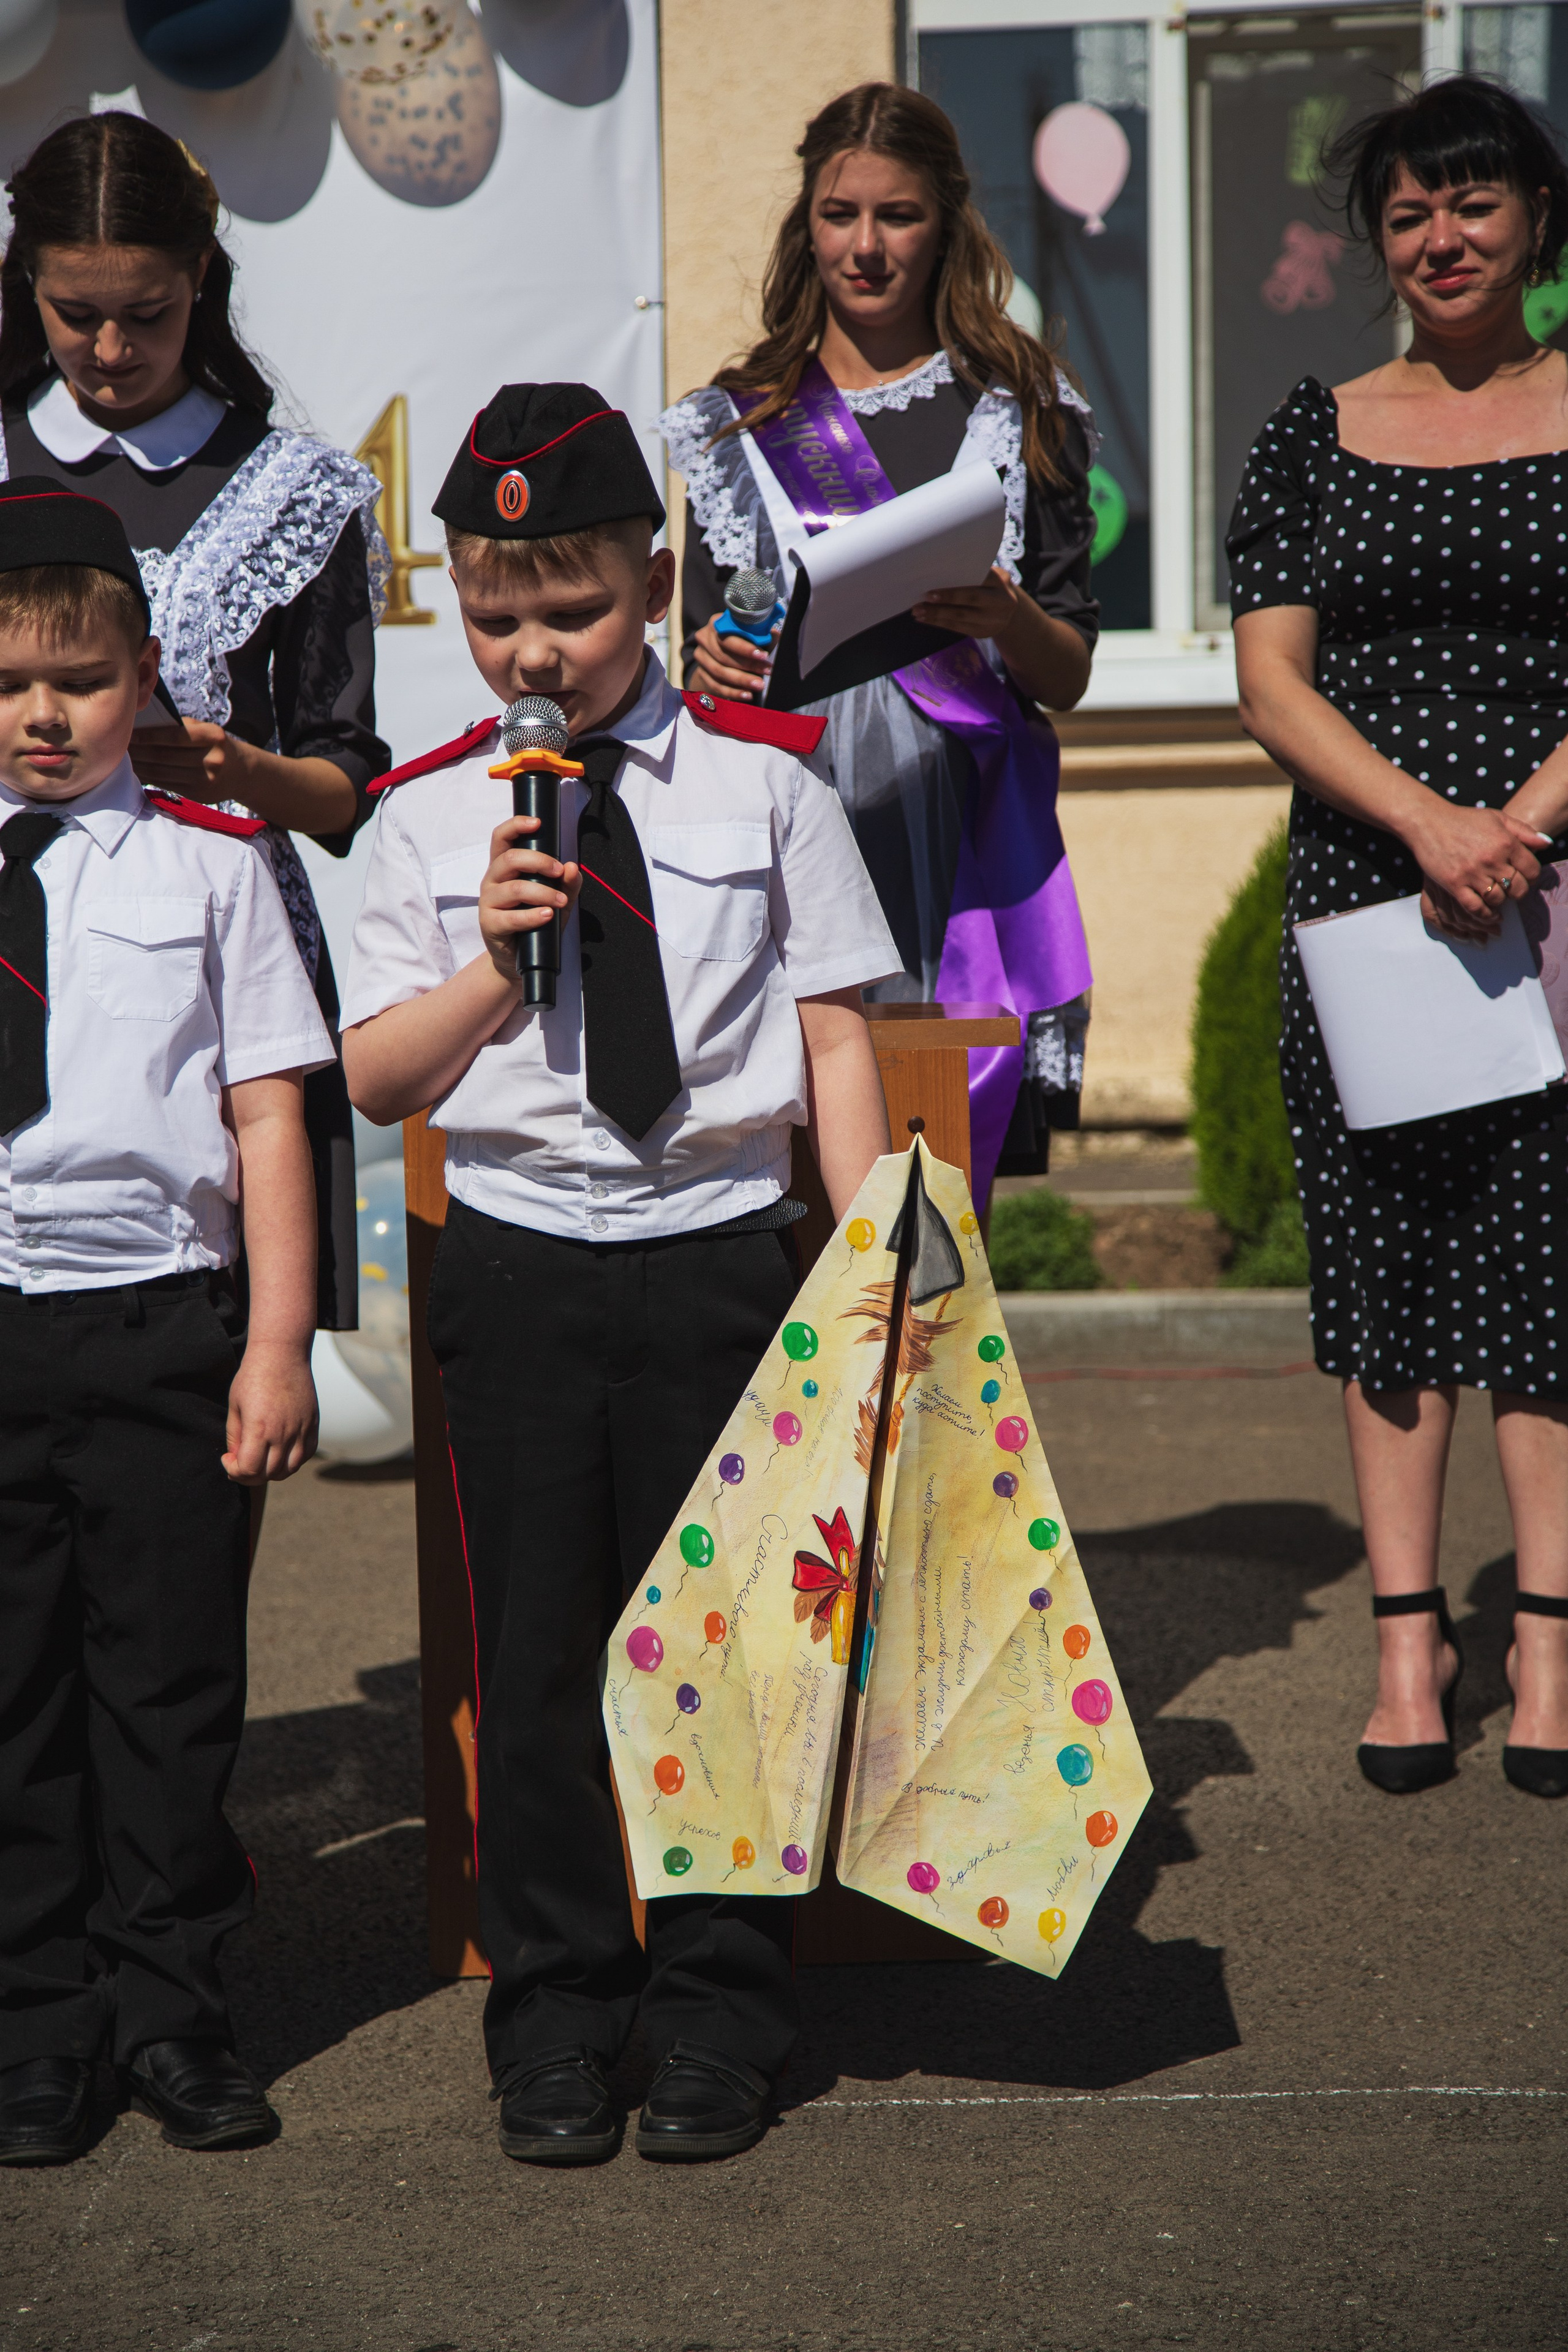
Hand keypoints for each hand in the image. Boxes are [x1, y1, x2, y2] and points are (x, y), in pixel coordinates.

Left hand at [130, 719, 254, 805]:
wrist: (241, 772)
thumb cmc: (213, 744)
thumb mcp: (204, 729)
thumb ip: (178, 727)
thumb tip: (140, 728)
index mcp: (213, 736)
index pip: (173, 735)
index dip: (148, 735)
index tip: (128, 733)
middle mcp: (212, 759)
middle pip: (165, 756)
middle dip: (138, 751)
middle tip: (118, 746)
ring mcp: (207, 780)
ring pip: (162, 772)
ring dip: (139, 765)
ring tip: (123, 759)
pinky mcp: (199, 795)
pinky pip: (166, 785)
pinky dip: (148, 778)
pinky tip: (136, 771)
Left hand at [224, 1339, 317, 1482]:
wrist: (281, 1354)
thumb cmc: (253, 1376)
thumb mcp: (235, 1406)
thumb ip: (235, 1436)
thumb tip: (237, 1457)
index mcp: (259, 1428)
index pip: (248, 1469)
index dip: (234, 1471)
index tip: (228, 1459)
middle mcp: (283, 1433)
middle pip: (268, 1473)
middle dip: (250, 1474)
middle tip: (241, 1463)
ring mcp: (301, 1429)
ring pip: (289, 1469)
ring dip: (272, 1471)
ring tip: (261, 1459)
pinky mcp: (312, 1424)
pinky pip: (306, 1455)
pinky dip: (292, 1461)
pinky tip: (280, 1452)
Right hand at [478, 812, 580, 982]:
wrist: (518, 959)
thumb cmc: (536, 922)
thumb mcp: (557, 900)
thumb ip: (567, 884)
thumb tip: (573, 867)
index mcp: (504, 867)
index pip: (502, 837)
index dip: (516, 826)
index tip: (537, 823)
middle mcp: (492, 880)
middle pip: (510, 858)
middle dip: (539, 861)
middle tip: (559, 871)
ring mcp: (488, 902)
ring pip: (514, 888)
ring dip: (543, 892)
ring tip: (560, 901)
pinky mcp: (490, 924)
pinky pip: (511, 917)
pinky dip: (533, 916)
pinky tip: (547, 915)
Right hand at [688, 615, 773, 703]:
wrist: (724, 657)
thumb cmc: (743, 643)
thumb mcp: (752, 637)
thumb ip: (763, 636)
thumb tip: (775, 632)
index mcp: (716, 623)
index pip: (728, 635)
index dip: (745, 647)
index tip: (764, 655)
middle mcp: (704, 638)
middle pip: (723, 654)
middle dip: (748, 665)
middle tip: (767, 671)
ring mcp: (700, 657)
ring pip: (719, 671)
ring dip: (742, 680)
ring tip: (759, 685)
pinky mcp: (701, 674)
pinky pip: (716, 686)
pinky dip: (733, 692)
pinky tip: (747, 695)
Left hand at [912, 565, 1020, 641]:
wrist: (1009, 612)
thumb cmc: (991, 587)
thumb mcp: (990, 576)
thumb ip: (974, 572)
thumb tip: (940, 569)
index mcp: (1000, 582)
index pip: (980, 578)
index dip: (962, 578)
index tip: (938, 577)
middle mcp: (1001, 602)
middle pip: (970, 599)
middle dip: (946, 598)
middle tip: (925, 597)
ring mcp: (992, 620)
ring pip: (961, 617)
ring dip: (936, 614)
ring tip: (918, 611)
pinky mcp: (982, 633)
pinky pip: (957, 629)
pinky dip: (939, 623)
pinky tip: (925, 619)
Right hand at [1404, 799, 1548, 935]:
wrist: (1428, 822)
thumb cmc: (1464, 820)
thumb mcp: (1497, 818)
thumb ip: (1524, 831)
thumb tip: (1546, 844)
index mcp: (1506, 842)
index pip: (1532, 870)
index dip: (1532, 877)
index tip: (1525, 878)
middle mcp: (1492, 859)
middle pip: (1518, 888)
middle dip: (1518, 892)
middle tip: (1512, 890)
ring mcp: (1472, 873)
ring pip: (1498, 899)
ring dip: (1501, 902)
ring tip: (1498, 897)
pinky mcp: (1454, 884)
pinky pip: (1475, 907)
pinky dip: (1484, 914)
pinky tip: (1487, 912)